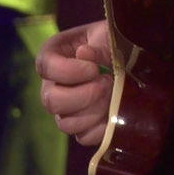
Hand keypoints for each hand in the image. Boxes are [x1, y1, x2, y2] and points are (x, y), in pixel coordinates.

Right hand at [35, 19, 112, 145]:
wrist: (127, 59)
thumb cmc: (112, 43)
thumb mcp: (106, 37)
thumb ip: (97, 45)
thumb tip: (84, 54)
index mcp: (52, 56)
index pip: (46, 67)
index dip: (68, 71)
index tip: (94, 68)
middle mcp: (52, 85)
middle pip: (51, 101)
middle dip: (83, 95)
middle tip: (107, 83)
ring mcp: (65, 110)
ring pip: (66, 124)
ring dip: (94, 112)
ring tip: (113, 95)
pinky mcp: (81, 127)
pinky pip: (84, 137)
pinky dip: (101, 128)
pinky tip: (113, 112)